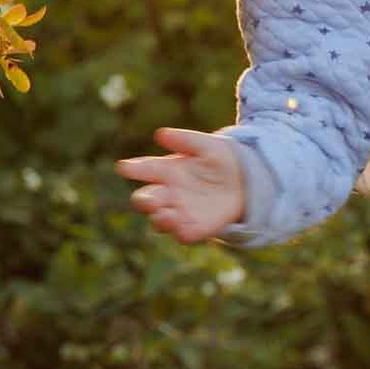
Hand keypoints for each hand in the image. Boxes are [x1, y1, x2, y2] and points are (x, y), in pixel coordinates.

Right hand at [114, 128, 245, 243]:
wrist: (245, 180)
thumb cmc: (220, 159)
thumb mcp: (207, 145)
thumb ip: (185, 140)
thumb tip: (160, 134)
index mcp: (166, 170)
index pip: (145, 169)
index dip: (133, 168)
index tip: (124, 167)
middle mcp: (168, 193)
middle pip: (146, 200)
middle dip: (144, 201)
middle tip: (148, 199)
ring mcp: (180, 212)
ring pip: (160, 220)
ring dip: (160, 219)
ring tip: (165, 215)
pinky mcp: (195, 228)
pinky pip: (183, 234)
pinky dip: (180, 232)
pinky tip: (181, 226)